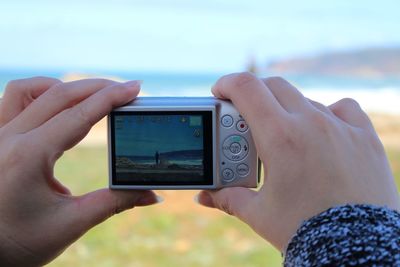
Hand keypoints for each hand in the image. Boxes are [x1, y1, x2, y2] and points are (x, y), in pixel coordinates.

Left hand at [0, 77, 159, 265]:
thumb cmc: (19, 243)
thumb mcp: (71, 223)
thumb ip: (115, 202)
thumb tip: (152, 195)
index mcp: (28, 156)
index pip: (78, 115)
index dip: (110, 98)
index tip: (134, 87)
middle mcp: (8, 138)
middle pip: (60, 95)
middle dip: (97, 88)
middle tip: (126, 90)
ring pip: (32, 90)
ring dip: (66, 88)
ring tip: (92, 98)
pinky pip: (14, 99)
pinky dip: (40, 94)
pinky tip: (58, 107)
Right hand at [197, 73, 399, 250]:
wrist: (356, 248)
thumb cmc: (305, 230)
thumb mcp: (259, 213)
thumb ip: (228, 198)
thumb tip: (205, 197)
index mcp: (280, 137)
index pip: (246, 88)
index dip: (227, 84)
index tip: (219, 93)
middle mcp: (311, 123)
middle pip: (273, 86)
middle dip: (253, 95)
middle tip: (244, 114)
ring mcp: (340, 127)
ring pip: (305, 100)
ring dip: (286, 110)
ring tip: (281, 136)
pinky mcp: (364, 137)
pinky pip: (344, 108)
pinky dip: (328, 112)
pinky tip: (323, 129)